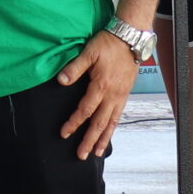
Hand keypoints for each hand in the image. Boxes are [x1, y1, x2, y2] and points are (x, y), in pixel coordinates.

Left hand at [53, 29, 137, 159]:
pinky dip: (113, 128)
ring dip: (103, 139)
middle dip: (89, 140)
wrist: (131, 38)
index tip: (64, 133)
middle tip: (81, 155)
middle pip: (99, 123)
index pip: (85, 110)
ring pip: (111, 123)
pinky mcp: (126, 94)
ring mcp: (121, 96)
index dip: (74, 123)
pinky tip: (109, 134)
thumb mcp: (89, 52)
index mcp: (101, 86)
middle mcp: (112, 95)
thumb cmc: (108, 44)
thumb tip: (61, 81)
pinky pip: (119, 116)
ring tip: (97, 153)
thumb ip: (74, 68)